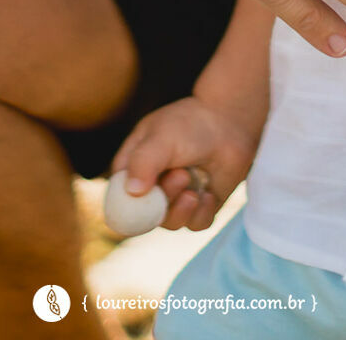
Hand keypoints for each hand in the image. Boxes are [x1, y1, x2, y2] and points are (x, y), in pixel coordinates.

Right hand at [110, 96, 259, 232]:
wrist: (227, 122)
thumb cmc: (189, 124)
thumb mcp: (161, 137)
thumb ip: (143, 162)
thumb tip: (132, 192)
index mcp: (132, 170)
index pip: (119, 201)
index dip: (129, 207)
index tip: (146, 199)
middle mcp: (151, 189)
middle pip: (146, 216)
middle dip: (164, 199)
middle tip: (181, 174)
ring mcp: (175, 200)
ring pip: (171, 223)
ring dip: (183, 207)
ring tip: (193, 179)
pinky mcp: (199, 208)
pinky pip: (196, 224)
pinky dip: (202, 212)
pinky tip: (208, 193)